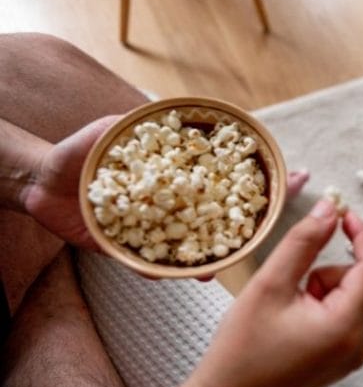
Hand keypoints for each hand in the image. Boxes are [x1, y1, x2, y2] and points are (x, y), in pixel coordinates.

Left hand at [23, 115, 309, 251]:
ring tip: (225, 263)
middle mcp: (172, 207)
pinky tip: (186, 274)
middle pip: (217, 216)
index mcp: (175, 179)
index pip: (220, 177)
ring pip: (193, 247)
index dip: (254, 179)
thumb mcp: (102, 132)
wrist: (41, 186)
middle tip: (280, 225)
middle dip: (249, 222)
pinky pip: (154, 265)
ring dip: (214, 255)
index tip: (295, 176)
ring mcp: (155, 230)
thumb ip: (130, 125)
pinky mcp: (132, 250)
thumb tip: (157, 112)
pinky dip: (169, 271)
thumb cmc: (75, 155)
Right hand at [119, 201, 362, 386]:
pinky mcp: (339, 360)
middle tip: (287, 286)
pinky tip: (287, 324)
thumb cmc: (242, 348)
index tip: (341, 213)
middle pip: (357, 282)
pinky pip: (340, 317)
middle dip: (322, 273)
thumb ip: (304, 241)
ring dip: (317, 291)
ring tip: (282, 311)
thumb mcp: (271, 283)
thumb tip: (330, 209)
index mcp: (346, 325)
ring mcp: (350, 356)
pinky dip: (317, 308)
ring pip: (346, 298)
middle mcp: (358, 344)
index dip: (360, 234)